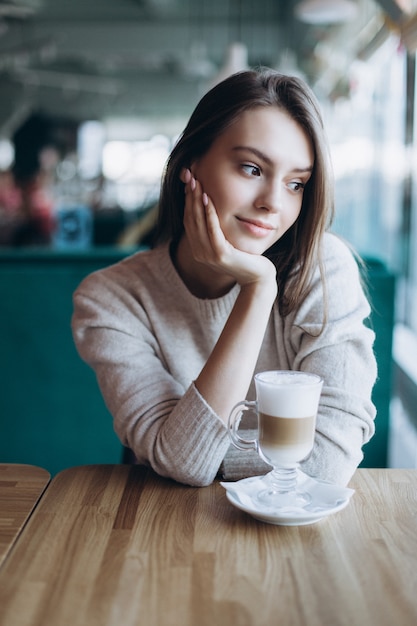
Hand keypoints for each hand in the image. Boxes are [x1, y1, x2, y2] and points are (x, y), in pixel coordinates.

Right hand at [182, 168, 276, 287]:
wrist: (258, 278)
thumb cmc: (246, 258)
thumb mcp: (228, 242)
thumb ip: (218, 230)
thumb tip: (213, 209)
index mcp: (199, 249)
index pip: (189, 220)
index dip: (187, 200)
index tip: (189, 181)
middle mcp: (200, 253)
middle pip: (191, 219)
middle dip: (190, 196)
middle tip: (189, 176)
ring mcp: (208, 255)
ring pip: (198, 223)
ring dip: (197, 201)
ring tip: (197, 183)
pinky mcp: (220, 255)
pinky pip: (212, 230)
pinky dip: (209, 214)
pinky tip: (208, 199)